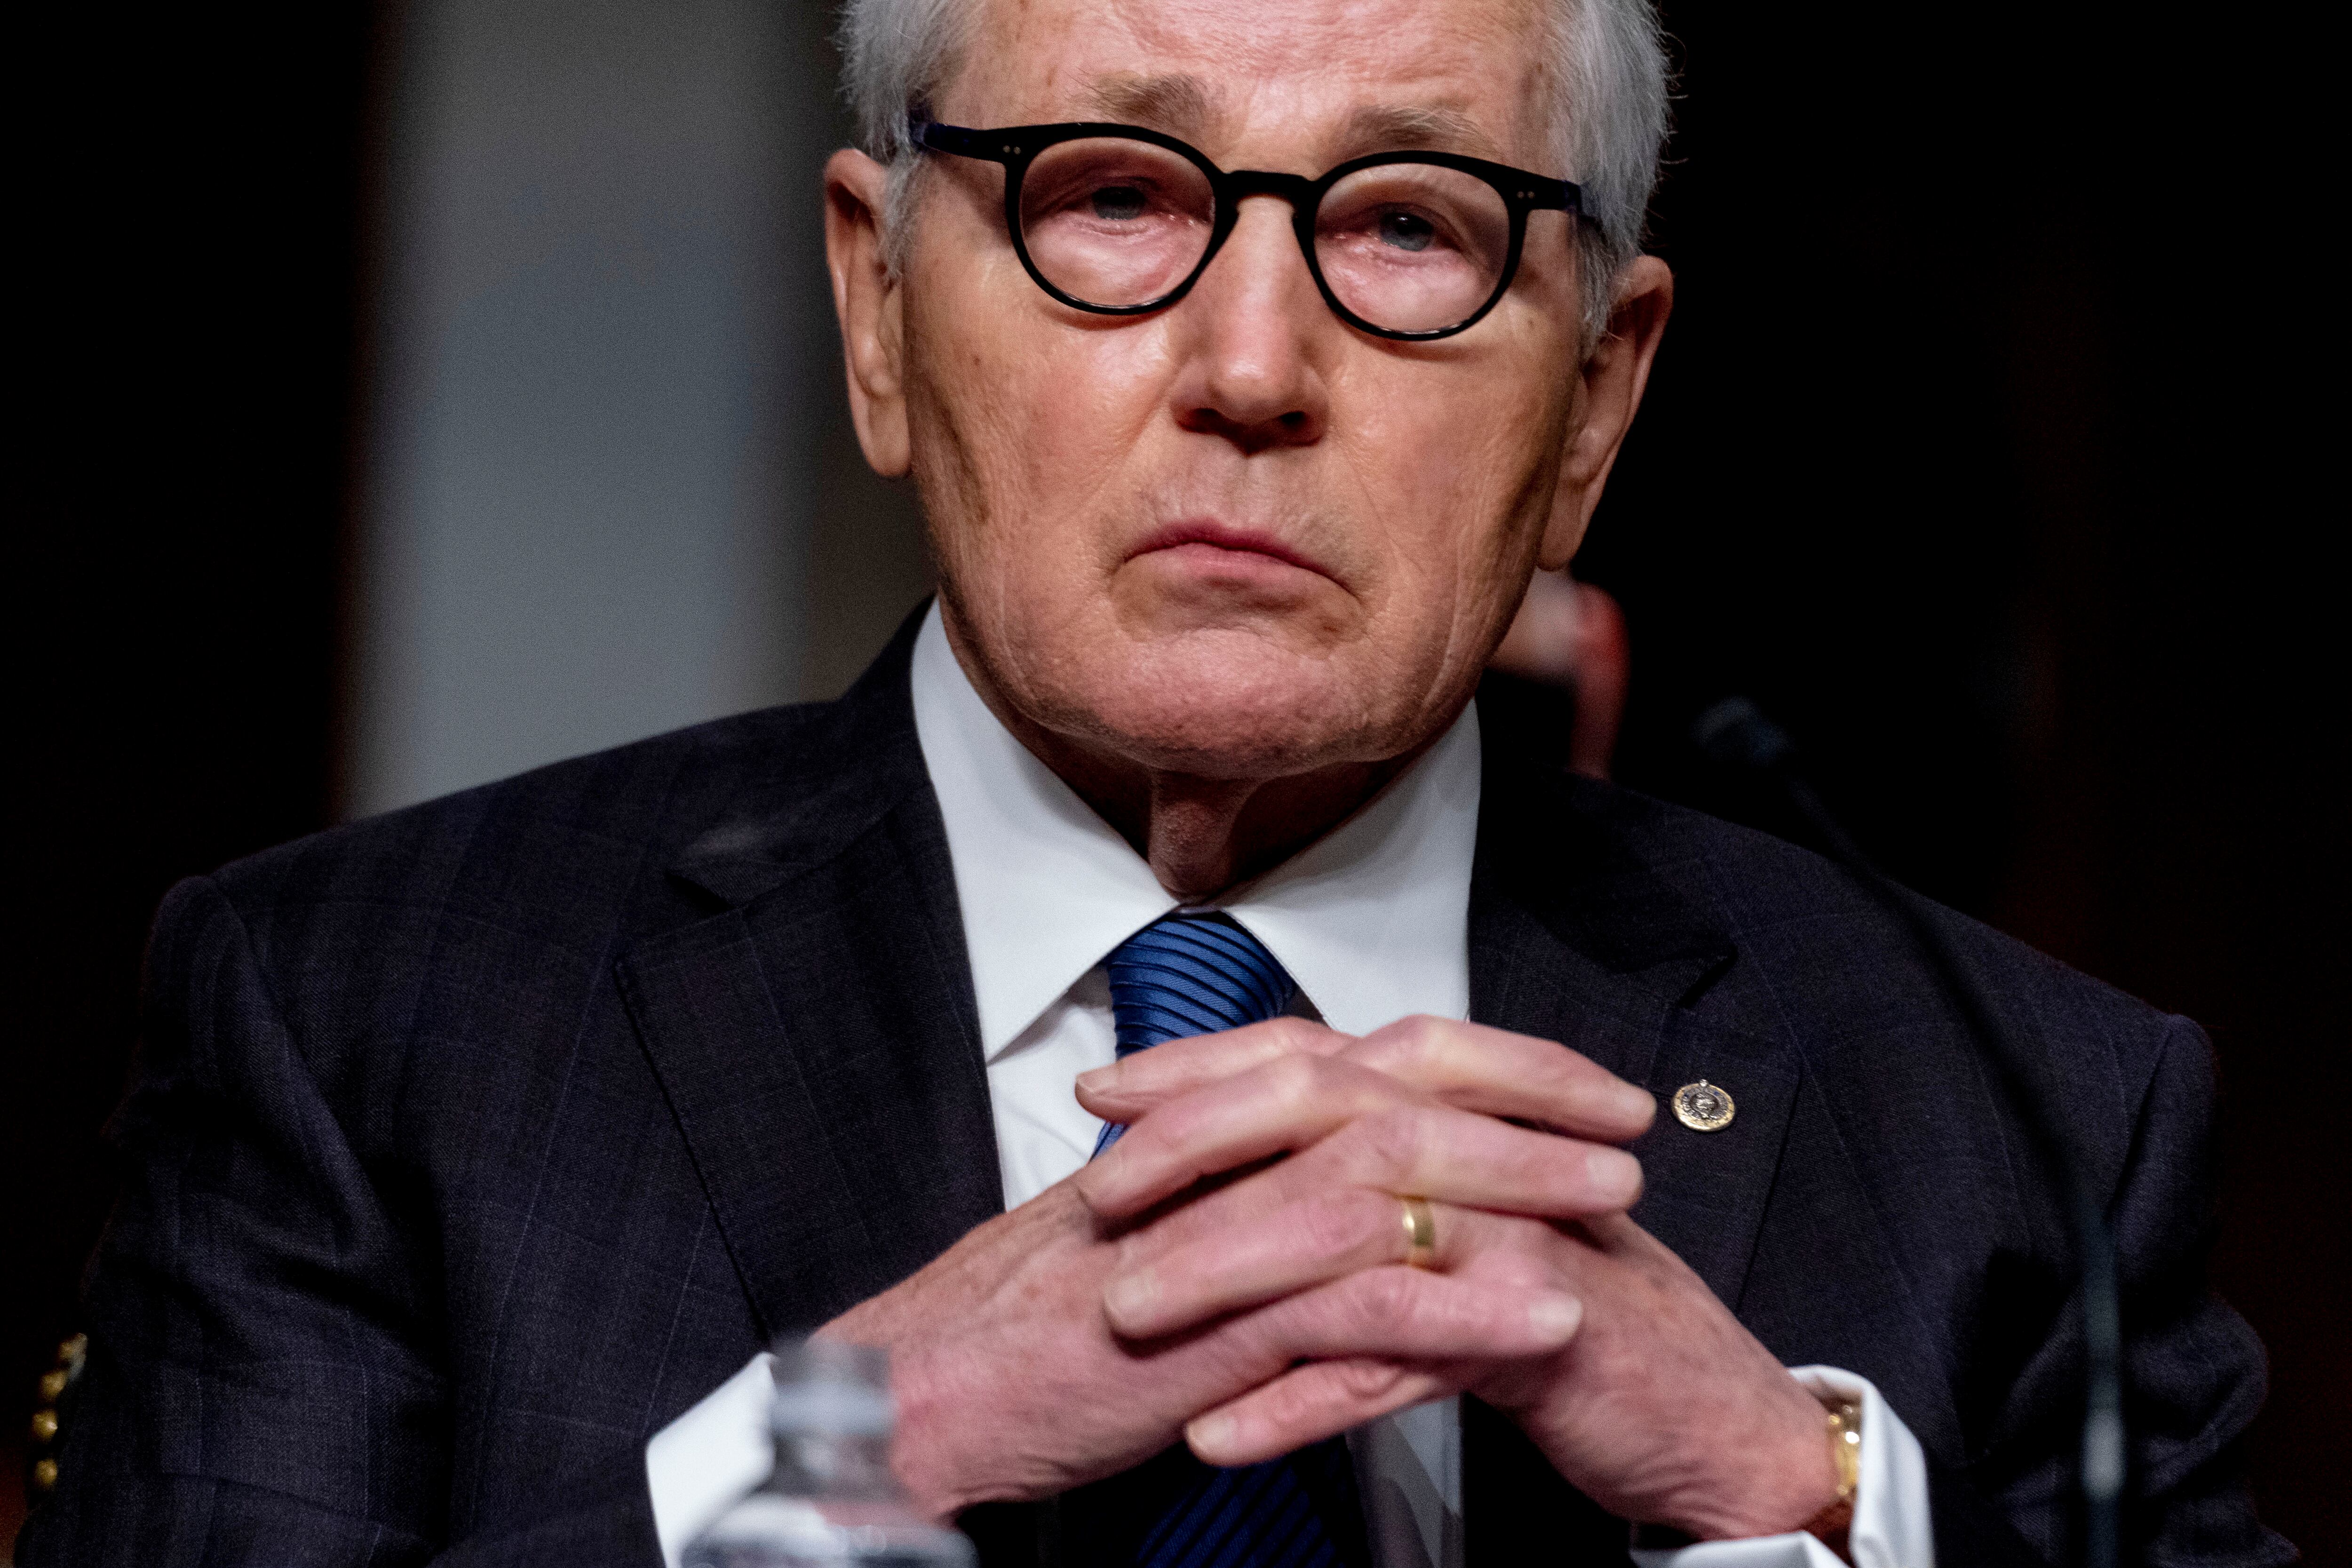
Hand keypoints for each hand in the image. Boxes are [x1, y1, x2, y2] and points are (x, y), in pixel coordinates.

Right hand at [818, 1018, 1595, 1519]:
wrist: (927, 1393)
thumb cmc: (1031, 1327)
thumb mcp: (1150, 1237)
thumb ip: (1233, 1197)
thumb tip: (1320, 1182)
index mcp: (1209, 1134)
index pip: (1362, 1057)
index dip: (1475, 1058)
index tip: (1565, 1079)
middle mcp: (1218, 1161)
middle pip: (1393, 1090)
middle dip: (1522, 1097)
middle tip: (1621, 1117)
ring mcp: (1215, 1238)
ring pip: (1390, 1180)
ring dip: (1516, 1187)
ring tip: (1613, 1201)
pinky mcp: (1211, 1330)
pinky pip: (1356, 1307)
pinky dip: (1458, 1309)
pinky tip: (1542, 1315)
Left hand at [1078, 1016, 1842, 1541]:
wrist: (1700, 1409)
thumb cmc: (1559, 1316)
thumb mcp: (1450, 1230)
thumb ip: (1359, 1181)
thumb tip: (1233, 1160)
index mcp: (1450, 1118)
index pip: (1309, 1057)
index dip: (1201, 1069)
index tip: (1102, 1095)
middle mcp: (1480, 1150)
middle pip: (1322, 1113)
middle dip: (1198, 1147)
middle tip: (1098, 1194)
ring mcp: (1512, 1229)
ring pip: (1350, 1227)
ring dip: (1226, 1273)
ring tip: (1126, 1316)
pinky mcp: (1536, 1324)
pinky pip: (1400, 1356)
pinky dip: (1303, 1401)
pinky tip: (1221, 1431)